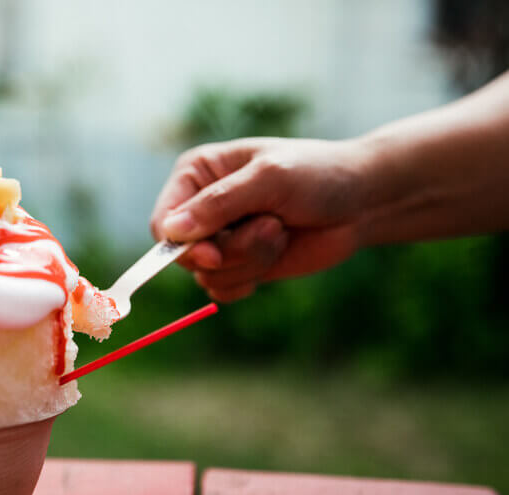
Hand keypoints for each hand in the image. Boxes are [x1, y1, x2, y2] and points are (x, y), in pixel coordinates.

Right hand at [151, 137, 373, 301]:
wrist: (362, 202)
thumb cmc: (317, 175)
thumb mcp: (269, 179)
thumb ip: (220, 204)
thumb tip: (172, 232)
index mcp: (196, 175)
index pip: (163, 221)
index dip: (180, 245)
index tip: (212, 254)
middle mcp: (200, 207)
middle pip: (183, 254)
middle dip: (229, 251)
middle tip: (272, 229)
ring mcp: (219, 238)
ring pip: (207, 274)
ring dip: (248, 261)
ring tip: (280, 231)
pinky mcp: (238, 264)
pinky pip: (222, 289)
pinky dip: (250, 277)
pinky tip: (275, 256)